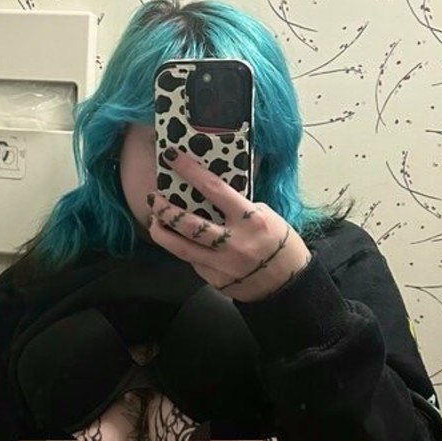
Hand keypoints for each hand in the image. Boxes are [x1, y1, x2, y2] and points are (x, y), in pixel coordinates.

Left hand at [147, 146, 310, 301]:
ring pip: (180, 247)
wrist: (287, 283)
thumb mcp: (267, 216)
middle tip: (154, 197)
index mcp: (250, 219)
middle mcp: (234, 242)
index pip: (214, 189)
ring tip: (155, 220)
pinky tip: (179, 240)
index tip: (172, 157)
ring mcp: (222, 264)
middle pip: (188, 223)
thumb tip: (210, 195)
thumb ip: (238, 207)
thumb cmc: (280, 244)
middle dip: (165, 208)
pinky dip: (183, 248)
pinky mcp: (215, 280)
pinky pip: (192, 261)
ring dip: (162, 232)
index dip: (190, 171)